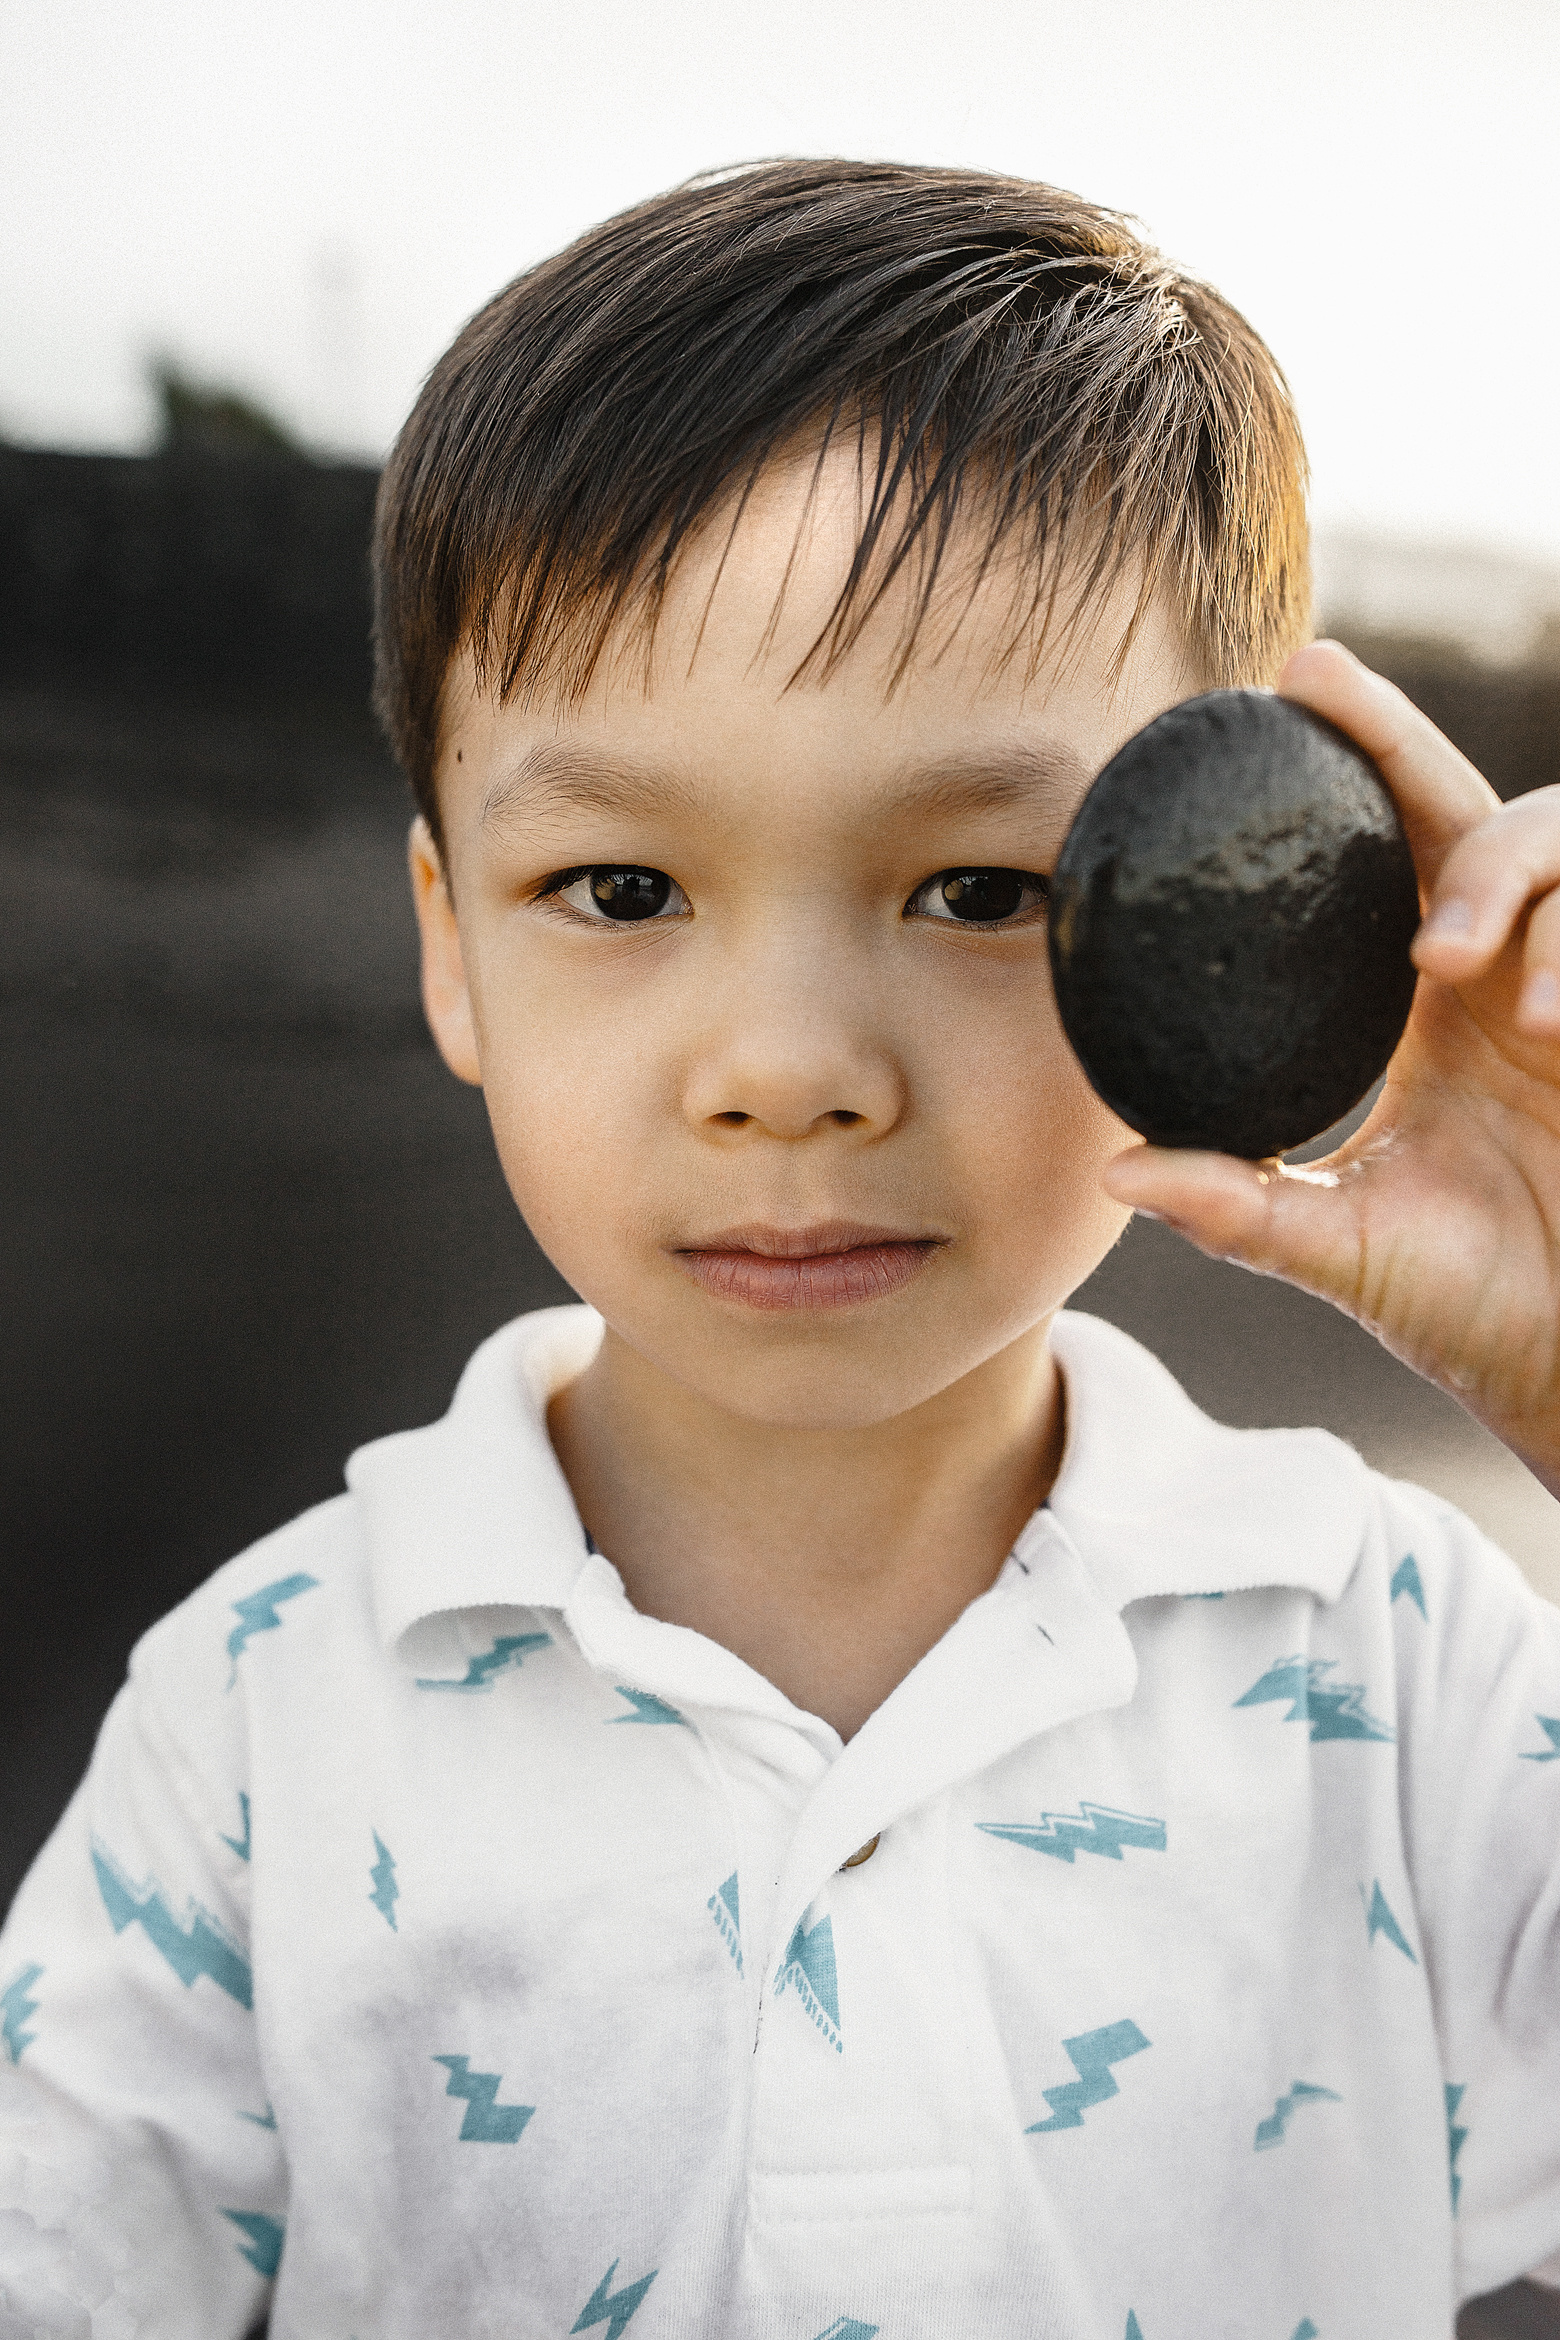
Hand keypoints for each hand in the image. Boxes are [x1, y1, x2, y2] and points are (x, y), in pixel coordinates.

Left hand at [1101, 638, 1559, 1496]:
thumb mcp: (1342, 1245)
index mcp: (1428, 1010)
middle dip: (1391, 736)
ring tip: (1449, 959)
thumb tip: (1116, 1169)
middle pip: (1456, 807)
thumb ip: (1238, 1205)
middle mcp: (1501, 976)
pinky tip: (1539, 1015)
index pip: (1383, 859)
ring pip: (1552, 840)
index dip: (1344, 771)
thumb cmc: (1476, 1308)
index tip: (1271, 701)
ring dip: (1498, 871)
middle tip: (1319, 680)